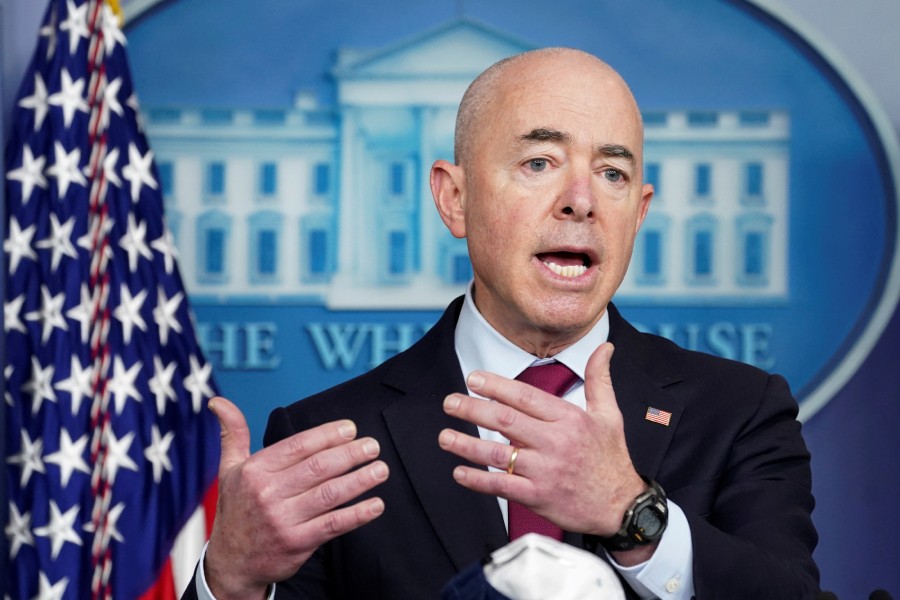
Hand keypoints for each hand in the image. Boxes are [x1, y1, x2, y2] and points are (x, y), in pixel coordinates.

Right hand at [204, 396, 388, 598]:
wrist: (231, 563)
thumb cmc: (236, 509)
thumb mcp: (229, 470)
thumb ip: (233, 434)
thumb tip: (219, 401)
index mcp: (254, 471)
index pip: (298, 446)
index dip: (327, 435)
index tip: (350, 429)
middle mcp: (268, 493)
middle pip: (318, 467)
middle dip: (350, 454)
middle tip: (372, 446)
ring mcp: (283, 520)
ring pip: (329, 494)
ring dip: (360, 480)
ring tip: (380, 469)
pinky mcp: (297, 543)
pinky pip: (333, 525)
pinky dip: (358, 514)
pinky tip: (376, 505)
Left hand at [437, 343, 644, 536]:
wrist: (622, 507)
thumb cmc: (611, 458)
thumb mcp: (610, 414)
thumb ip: (599, 379)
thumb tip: (604, 348)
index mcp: (569, 419)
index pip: (525, 397)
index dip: (496, 386)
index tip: (473, 379)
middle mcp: (555, 442)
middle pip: (505, 421)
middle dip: (472, 409)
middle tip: (450, 402)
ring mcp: (545, 471)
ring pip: (498, 454)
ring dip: (467, 445)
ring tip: (445, 437)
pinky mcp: (538, 496)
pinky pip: (502, 486)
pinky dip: (478, 480)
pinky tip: (459, 472)